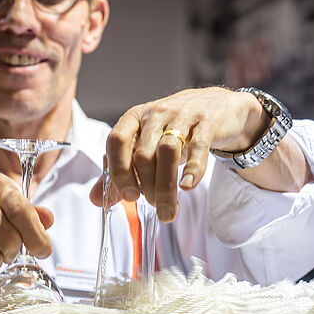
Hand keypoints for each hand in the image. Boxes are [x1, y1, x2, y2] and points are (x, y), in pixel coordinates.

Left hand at [92, 87, 268, 221]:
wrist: (218, 106)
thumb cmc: (176, 129)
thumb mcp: (146, 144)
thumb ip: (120, 171)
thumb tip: (96, 199)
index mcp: (135, 118)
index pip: (117, 141)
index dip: (119, 171)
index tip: (128, 196)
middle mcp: (156, 114)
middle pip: (144, 154)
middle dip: (147, 186)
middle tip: (152, 205)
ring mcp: (182, 115)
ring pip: (167, 152)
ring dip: (166, 185)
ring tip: (169, 207)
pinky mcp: (207, 122)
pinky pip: (198, 147)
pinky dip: (192, 169)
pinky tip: (188, 186)